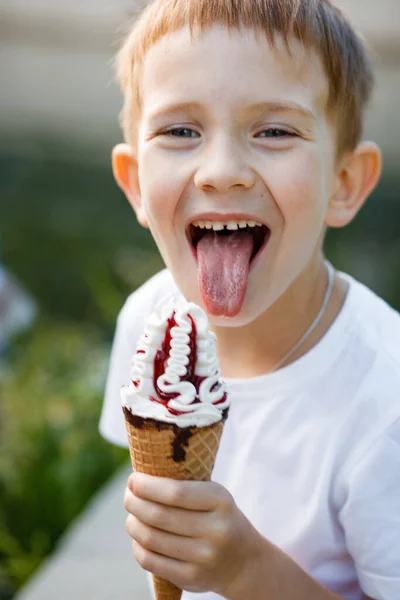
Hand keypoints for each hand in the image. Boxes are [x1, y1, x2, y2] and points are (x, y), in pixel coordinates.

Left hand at [123, 472, 263, 596]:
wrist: (243, 561)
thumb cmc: (219, 518)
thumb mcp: (214, 496)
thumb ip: (184, 488)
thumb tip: (138, 480)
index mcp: (220, 501)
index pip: (174, 492)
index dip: (147, 486)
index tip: (132, 479)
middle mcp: (215, 530)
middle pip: (159, 516)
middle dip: (135, 502)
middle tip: (128, 496)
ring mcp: (203, 557)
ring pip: (151, 538)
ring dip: (133, 524)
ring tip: (131, 515)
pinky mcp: (191, 578)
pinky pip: (151, 561)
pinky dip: (138, 547)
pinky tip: (138, 538)